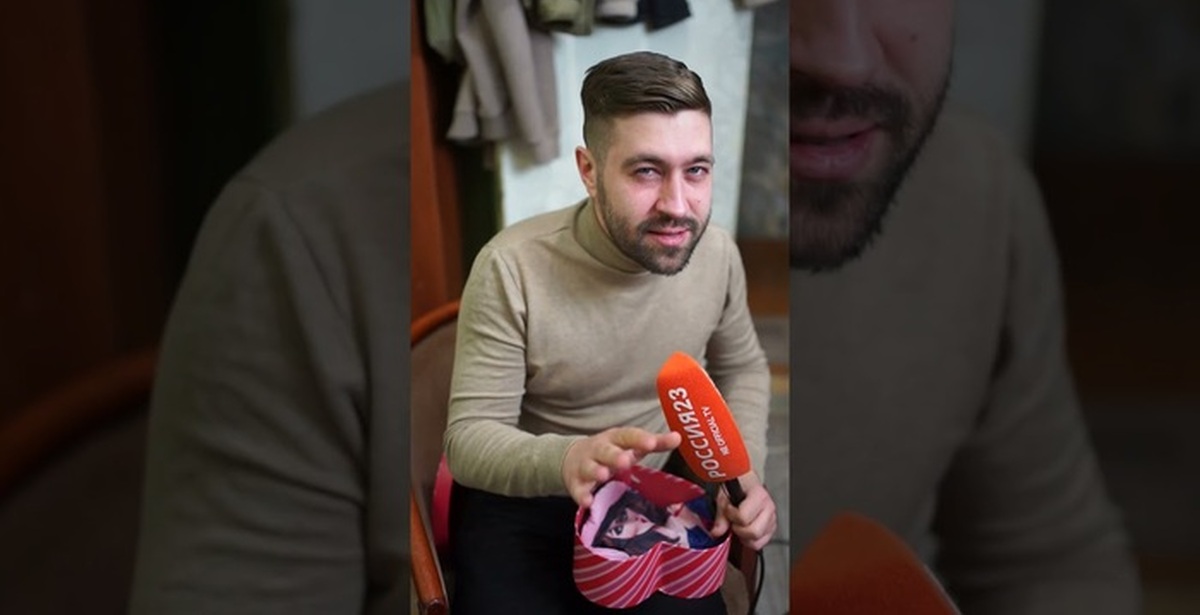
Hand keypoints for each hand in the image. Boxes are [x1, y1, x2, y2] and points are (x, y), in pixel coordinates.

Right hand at [562, 427, 680, 506]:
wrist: (572, 457)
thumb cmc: (611, 451)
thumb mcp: (630, 445)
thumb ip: (654, 442)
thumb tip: (678, 437)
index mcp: (615, 439)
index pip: (628, 436)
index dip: (639, 439)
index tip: (652, 443)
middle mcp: (599, 450)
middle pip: (606, 451)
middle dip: (614, 456)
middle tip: (625, 461)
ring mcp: (585, 466)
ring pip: (590, 468)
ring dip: (596, 472)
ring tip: (604, 476)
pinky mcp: (576, 484)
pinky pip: (578, 490)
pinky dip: (582, 495)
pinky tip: (588, 502)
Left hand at [710, 472, 775, 550]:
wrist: (745, 484)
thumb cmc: (737, 488)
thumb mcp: (724, 498)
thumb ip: (721, 516)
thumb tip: (716, 532)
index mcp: (759, 496)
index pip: (744, 516)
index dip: (732, 515)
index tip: (728, 509)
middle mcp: (768, 508)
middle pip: (754, 531)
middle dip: (739, 529)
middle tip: (734, 521)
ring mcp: (772, 519)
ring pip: (757, 540)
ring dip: (744, 537)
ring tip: (739, 526)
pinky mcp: (771, 528)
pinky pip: (761, 543)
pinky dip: (750, 542)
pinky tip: (745, 532)